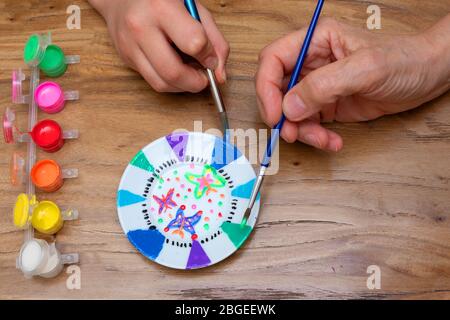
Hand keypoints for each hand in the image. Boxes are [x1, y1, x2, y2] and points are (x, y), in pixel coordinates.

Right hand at [89, 0, 228, 91]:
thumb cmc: (162, 0)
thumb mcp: (194, 9)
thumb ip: (214, 39)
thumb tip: (220, 75)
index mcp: (162, 7)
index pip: (194, 43)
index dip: (208, 55)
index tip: (211, 57)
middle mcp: (141, 27)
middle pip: (174, 72)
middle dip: (196, 82)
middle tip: (204, 77)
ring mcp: (130, 45)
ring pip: (162, 83)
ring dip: (183, 86)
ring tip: (190, 72)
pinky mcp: (126, 58)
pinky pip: (153, 81)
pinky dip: (170, 82)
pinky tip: (175, 68)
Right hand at [256, 17, 449, 151]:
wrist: (429, 75)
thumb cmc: (404, 59)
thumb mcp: (365, 69)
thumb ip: (324, 85)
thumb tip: (288, 106)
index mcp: (316, 41)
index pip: (273, 60)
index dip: (266, 88)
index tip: (275, 113)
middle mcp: (312, 63)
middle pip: (276, 90)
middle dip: (281, 115)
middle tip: (291, 133)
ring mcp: (318, 86)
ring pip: (291, 112)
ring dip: (301, 131)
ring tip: (323, 140)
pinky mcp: (327, 105)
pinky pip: (309, 124)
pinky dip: (315, 137)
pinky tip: (332, 141)